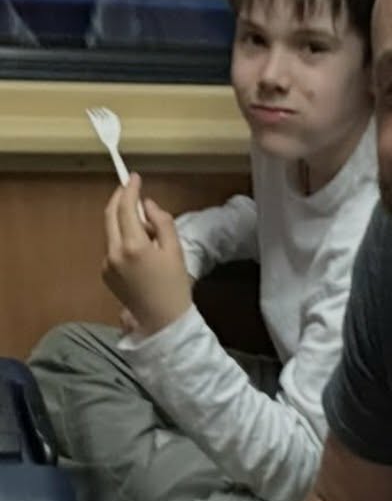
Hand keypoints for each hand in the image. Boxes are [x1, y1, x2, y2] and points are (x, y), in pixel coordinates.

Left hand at [102, 173, 191, 335]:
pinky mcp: (106, 274)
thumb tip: (148, 205)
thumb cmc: (175, 288)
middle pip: (110, 215)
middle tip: (131, 189)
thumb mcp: (175, 251)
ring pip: (111, 231)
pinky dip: (122, 239)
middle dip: (119, 199)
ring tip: (145, 225)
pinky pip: (112, 247)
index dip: (130, 189)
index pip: (125, 208)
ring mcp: (107, 264)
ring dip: (123, 221)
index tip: (135, 178)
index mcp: (133, 246)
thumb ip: (161, 223)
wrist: (163, 323)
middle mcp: (114, 253)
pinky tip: (139, 248)